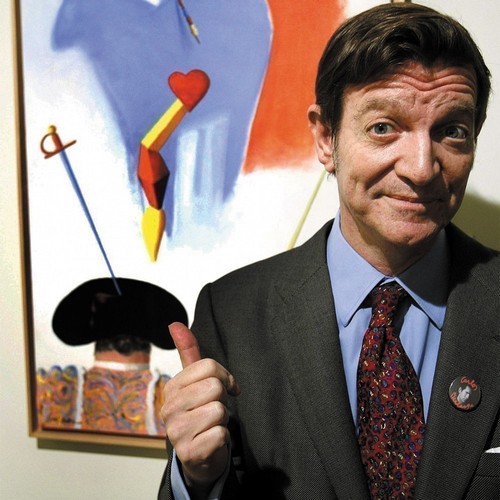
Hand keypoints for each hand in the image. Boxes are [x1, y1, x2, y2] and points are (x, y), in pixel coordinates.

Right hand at [161, 322, 239, 495]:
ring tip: (212, 425)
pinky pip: (220, 434)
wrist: (200, 455)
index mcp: (172, 387)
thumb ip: (188, 351)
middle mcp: (169, 408)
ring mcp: (176, 432)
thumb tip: (175, 324)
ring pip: (219, 410)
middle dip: (223, 399)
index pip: (208, 366)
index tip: (224, 388)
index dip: (224, 377)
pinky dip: (223, 438)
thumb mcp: (195, 380)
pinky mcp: (188, 453)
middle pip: (215, 387)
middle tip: (214, 410)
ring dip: (223, 419)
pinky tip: (211, 441)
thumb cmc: (200, 412)